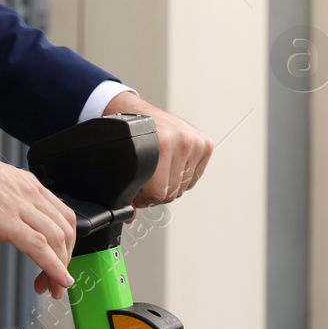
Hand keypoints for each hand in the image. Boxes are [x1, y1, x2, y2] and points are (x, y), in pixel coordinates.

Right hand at [0, 147, 76, 297]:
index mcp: (24, 183)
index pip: (60, 215)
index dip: (65, 243)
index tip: (58, 263)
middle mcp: (28, 190)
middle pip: (66, 229)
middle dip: (65, 259)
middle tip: (55, 282)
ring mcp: (20, 203)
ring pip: (58, 239)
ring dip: (59, 269)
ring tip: (51, 289)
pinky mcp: (7, 220)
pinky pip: (40, 247)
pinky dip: (54, 268)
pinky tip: (57, 282)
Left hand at [102, 91, 213, 206]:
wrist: (133, 112)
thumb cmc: (127, 136)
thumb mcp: (123, 163)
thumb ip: (127, 192)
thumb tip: (129, 216)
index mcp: (163, 144)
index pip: (160, 194)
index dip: (145, 198)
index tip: (138, 190)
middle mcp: (182, 141)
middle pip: (173, 192)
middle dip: (157, 191)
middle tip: (147, 178)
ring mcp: (195, 142)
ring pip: (184, 186)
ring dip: (170, 183)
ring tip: (158, 168)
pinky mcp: (205, 144)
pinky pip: (194, 177)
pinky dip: (183, 175)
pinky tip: (171, 163)